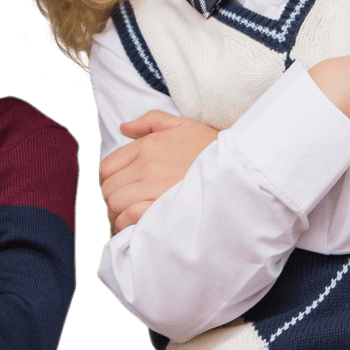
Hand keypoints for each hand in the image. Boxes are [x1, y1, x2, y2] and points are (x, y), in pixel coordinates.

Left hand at [100, 111, 218, 231]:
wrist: (242, 168)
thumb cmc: (214, 149)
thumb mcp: (184, 125)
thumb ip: (151, 122)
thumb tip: (124, 128)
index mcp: (148, 145)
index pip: (107, 168)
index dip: (108, 182)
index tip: (119, 190)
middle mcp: (148, 164)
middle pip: (108, 188)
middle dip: (112, 200)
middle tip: (124, 207)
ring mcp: (155, 186)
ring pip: (115, 204)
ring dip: (117, 215)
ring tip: (128, 219)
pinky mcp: (164, 206)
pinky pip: (129, 217)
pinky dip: (126, 224)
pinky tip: (135, 226)